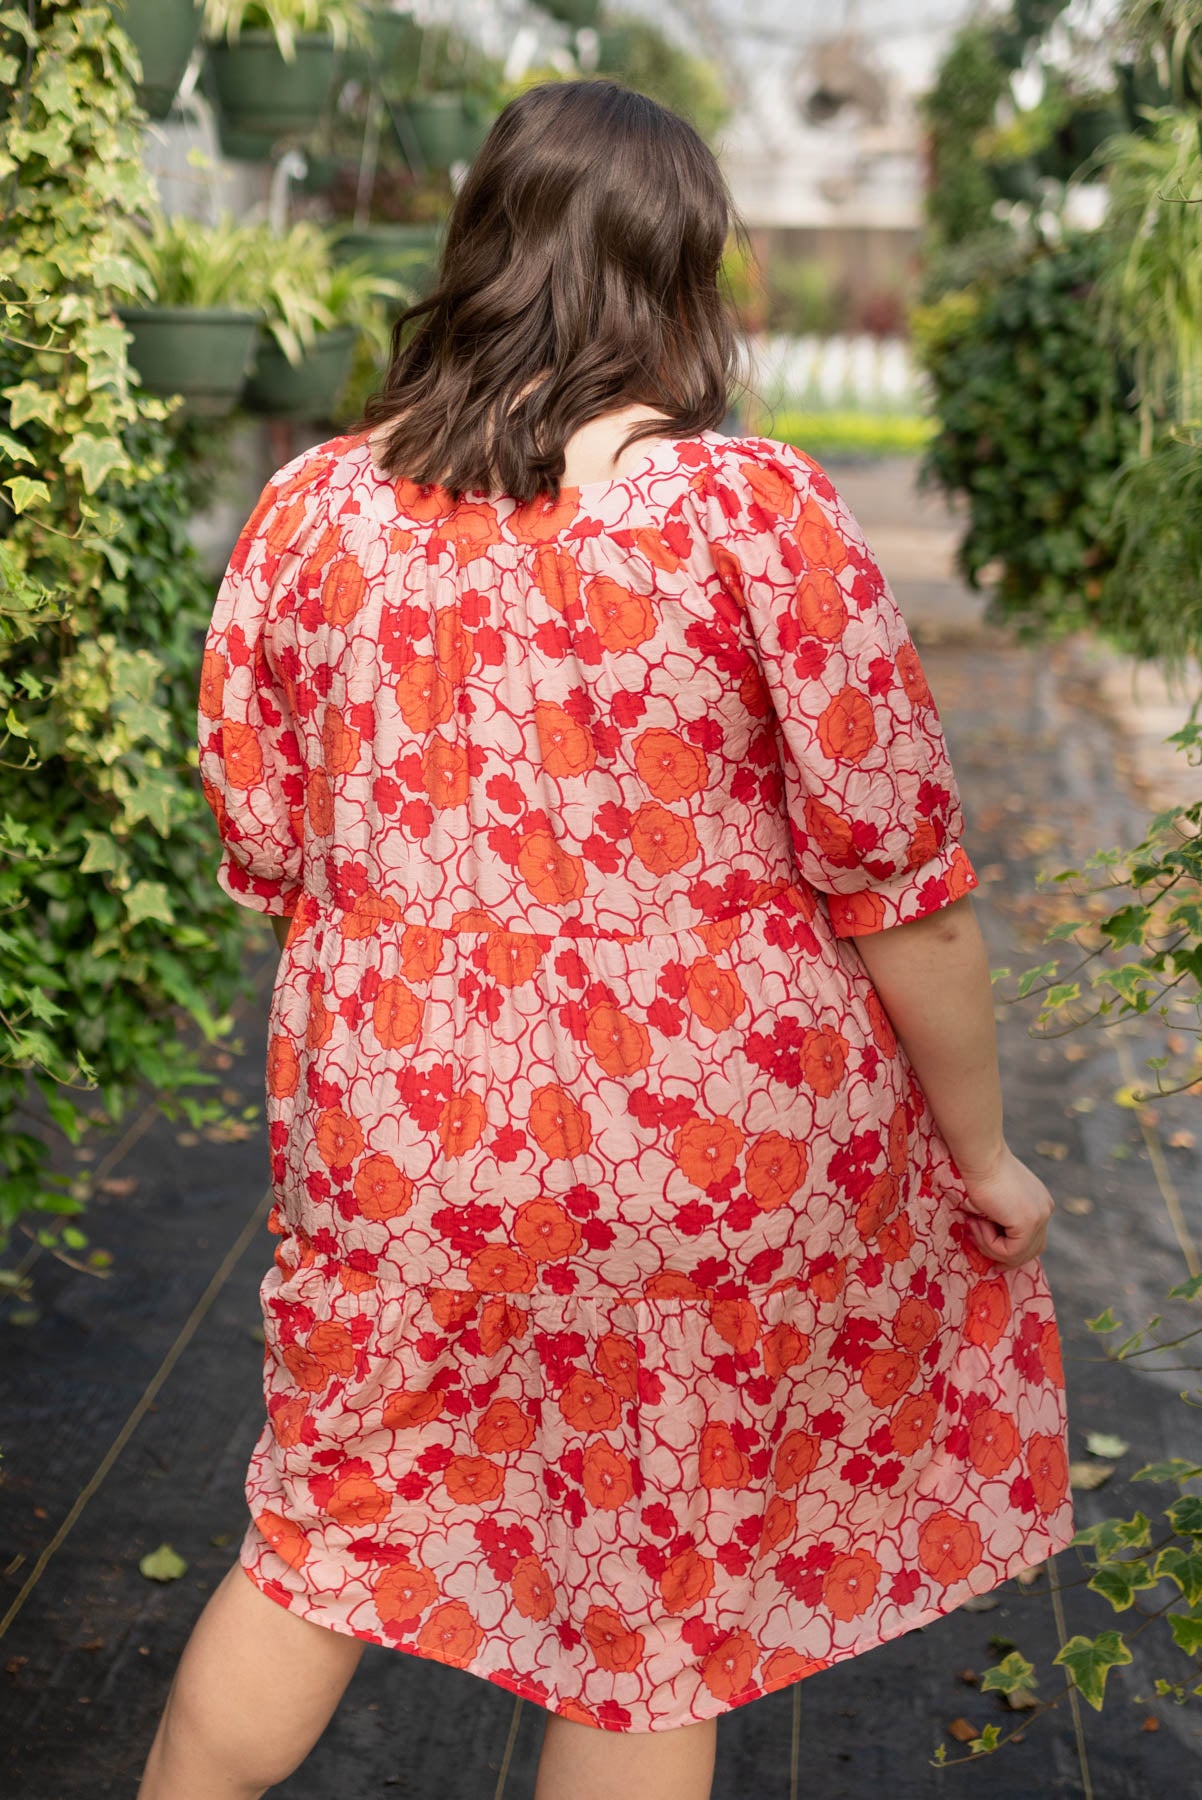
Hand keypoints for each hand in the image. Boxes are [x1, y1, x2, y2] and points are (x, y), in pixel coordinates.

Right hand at [958, 1144, 1054, 1268]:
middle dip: (1003, 1255)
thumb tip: (993, 1247)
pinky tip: (977, 1223)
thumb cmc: (980, 1170)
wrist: (980, 1155)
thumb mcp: (996, 1198)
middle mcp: (1045, 1210)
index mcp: (1040, 1203)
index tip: (983, 1242)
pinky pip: (1009, 1251)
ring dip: (991, 1247)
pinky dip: (989, 1243)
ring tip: (974, 1225)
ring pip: (1019, 1255)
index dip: (1009, 1249)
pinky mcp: (1028, 1223)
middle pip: (1032, 1251)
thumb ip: (1002, 1218)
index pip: (1032, 1239)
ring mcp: (1039, 1217)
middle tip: (976, 1240)